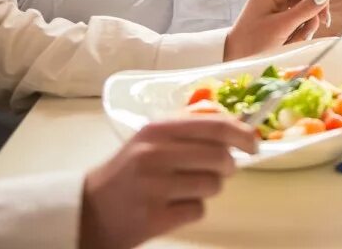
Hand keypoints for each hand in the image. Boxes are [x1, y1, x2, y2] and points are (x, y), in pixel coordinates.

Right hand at [79, 116, 255, 248]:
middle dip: (227, 167)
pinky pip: (198, 210)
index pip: (215, 126)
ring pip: (213, 186)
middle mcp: (155, 154)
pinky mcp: (155, 218)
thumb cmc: (127, 171)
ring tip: (184, 189)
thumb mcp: (150, 139)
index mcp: (157, 130)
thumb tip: (235, 124)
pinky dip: (192, 210)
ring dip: (207, 189)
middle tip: (218, 171)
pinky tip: (172, 207)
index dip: (242, 134)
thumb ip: (188, 128)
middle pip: (220, 158)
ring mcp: (154, 188)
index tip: (254, 144)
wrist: (88, 211)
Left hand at [223, 0, 327, 59]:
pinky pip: (295, 18)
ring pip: (302, 10)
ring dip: (302, 27)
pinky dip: (296, 30)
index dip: (318, 1)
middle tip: (303, 35)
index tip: (324, 21)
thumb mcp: (282, 26)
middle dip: (308, 18)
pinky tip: (288, 39)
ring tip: (291, 40)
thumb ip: (305, 10)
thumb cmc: (254, 42)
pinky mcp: (275, 14)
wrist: (234, 57)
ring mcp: (273, 3)